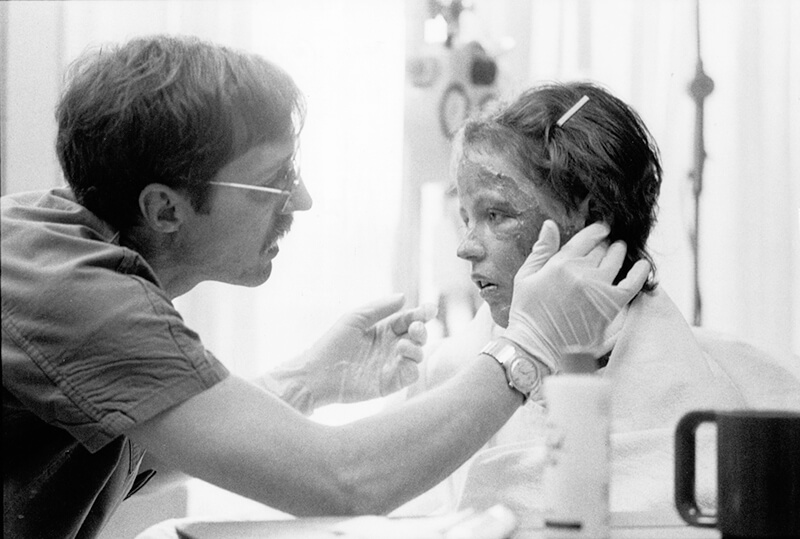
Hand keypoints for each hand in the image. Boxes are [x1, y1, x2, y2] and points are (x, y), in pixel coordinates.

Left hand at [272, 294, 436, 406]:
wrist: (316, 374)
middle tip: (416, 326)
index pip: (408, 319)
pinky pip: (410, 374)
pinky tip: (403, 358)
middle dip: (421, 329)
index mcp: (383, 330)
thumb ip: (379, 308)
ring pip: (418, 354)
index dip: (421, 313)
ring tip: (403, 345)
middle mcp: (390, 347)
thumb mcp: (354, 318)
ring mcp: (391, 365)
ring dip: (417, 347)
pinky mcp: (389, 383)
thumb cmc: (331, 344)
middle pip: (417, 336)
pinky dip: (413, 366)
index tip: (429, 309)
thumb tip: (404, 297)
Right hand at [503, 220, 649, 372]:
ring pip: (616, 260)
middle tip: (606, 244)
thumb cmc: (527, 311)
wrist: (536, 343)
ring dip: (618, 252)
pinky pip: (632, 284)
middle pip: (601, 248)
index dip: (596, 231)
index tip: (601, 229)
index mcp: (561, 263)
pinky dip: (640, 273)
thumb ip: (541, 249)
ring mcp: (598, 288)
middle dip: (604, 244)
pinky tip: (643, 265)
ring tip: (619, 250)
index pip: (586, 238)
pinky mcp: (610, 305)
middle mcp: (582, 272)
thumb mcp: (526, 275)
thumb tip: (550, 224)